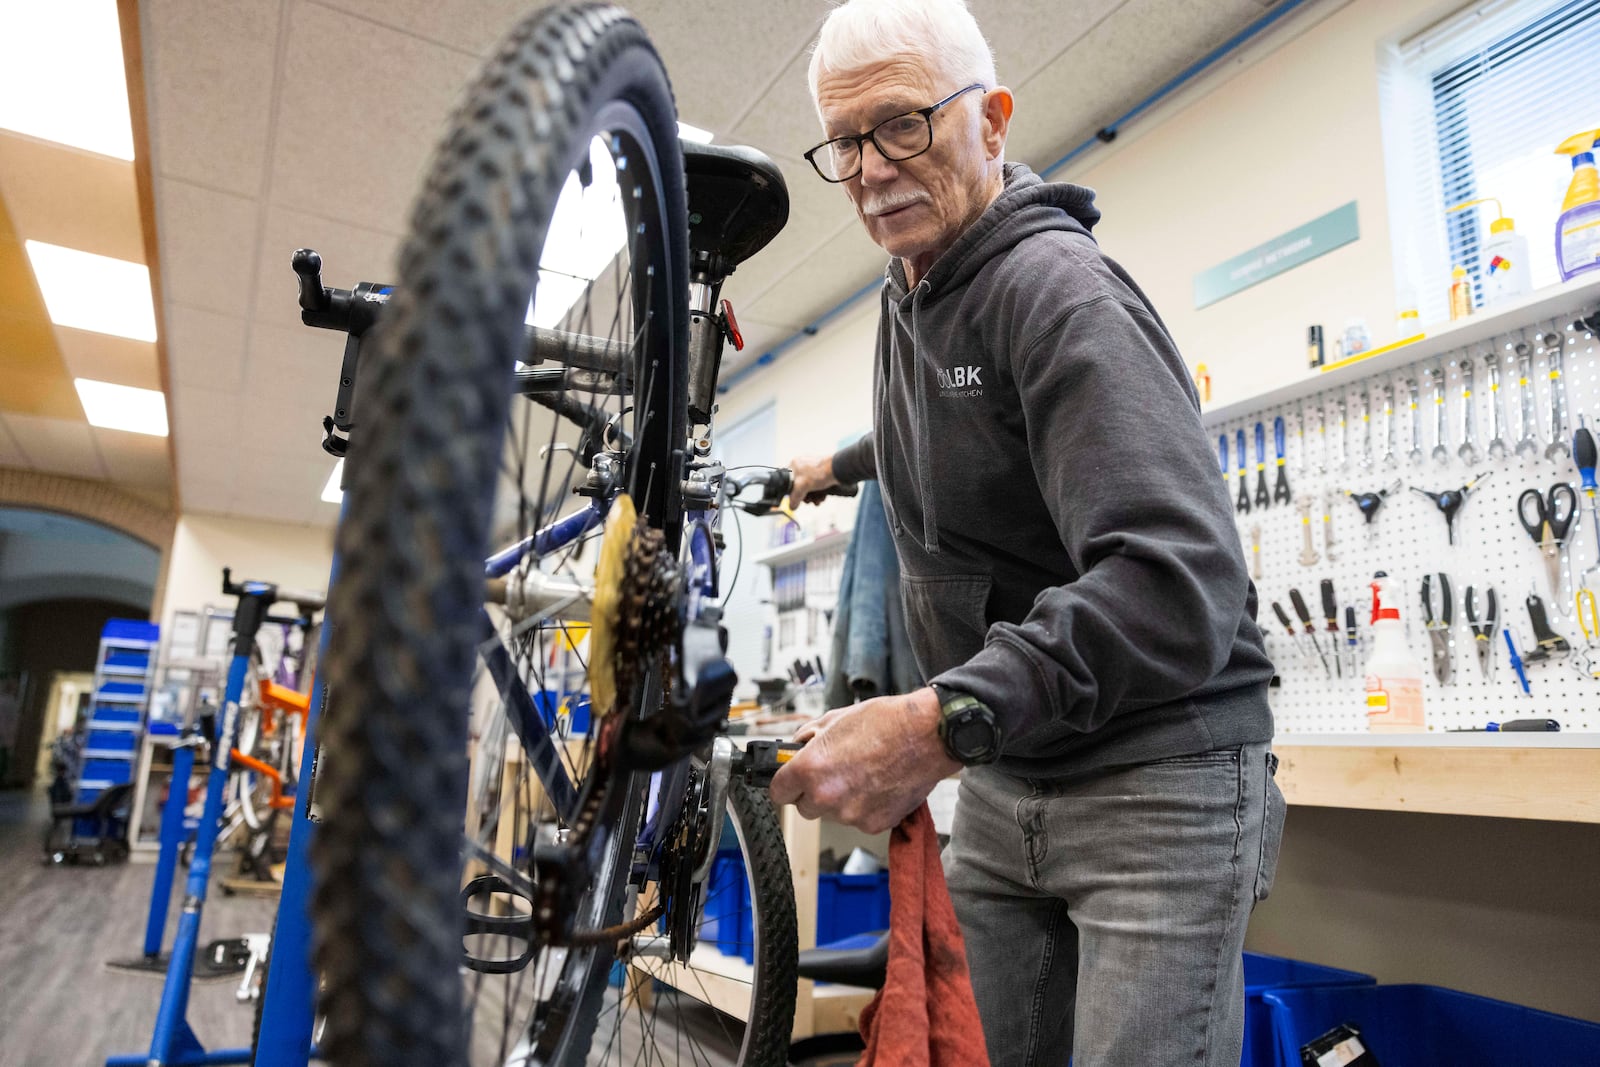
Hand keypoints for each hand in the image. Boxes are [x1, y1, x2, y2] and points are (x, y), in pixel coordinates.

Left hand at [769, 688, 959, 833]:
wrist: (927, 735)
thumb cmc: (885, 722)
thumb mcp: (835, 718)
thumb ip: (807, 738)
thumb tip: (795, 749)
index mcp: (810, 770)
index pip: (778, 792)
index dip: (785, 783)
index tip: (790, 779)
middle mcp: (827, 797)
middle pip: (805, 807)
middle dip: (814, 791)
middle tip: (834, 771)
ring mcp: (851, 815)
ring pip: (833, 813)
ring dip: (841, 799)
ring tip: (863, 773)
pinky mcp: (875, 824)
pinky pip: (859, 819)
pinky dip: (865, 806)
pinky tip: (879, 784)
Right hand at [784, 454, 837, 509]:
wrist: (839, 470)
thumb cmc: (820, 473)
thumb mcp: (802, 487)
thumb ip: (794, 498)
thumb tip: (792, 506)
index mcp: (794, 465)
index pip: (787, 481)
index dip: (792, 492)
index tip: (796, 499)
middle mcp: (802, 466)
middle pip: (799, 486)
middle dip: (805, 496)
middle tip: (808, 501)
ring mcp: (812, 469)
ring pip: (809, 487)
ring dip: (813, 496)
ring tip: (817, 501)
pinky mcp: (821, 473)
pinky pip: (817, 486)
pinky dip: (819, 493)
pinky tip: (822, 498)